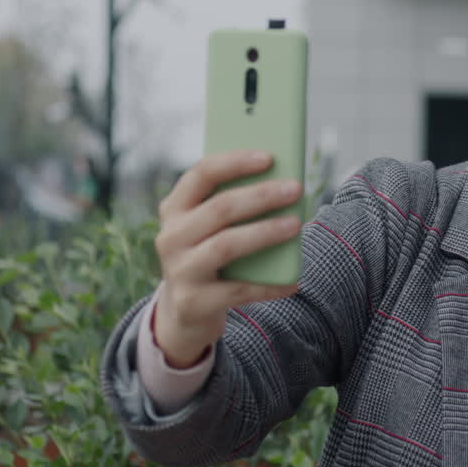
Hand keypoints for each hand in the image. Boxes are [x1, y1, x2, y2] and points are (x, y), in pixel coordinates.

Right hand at [152, 150, 303, 367]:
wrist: (186, 310)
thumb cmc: (210, 253)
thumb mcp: (211, 227)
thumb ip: (234, 205)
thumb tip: (282, 184)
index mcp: (175, 208)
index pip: (202, 174)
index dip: (235, 162)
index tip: (269, 156)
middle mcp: (171, 236)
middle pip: (220, 208)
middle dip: (261, 196)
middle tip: (295, 188)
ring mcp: (179, 270)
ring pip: (227, 245)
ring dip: (265, 232)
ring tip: (296, 224)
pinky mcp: (193, 302)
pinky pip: (239, 290)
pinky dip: (269, 285)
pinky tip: (294, 281)